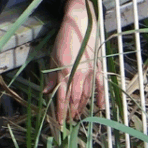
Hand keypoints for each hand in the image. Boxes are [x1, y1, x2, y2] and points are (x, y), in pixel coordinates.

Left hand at [45, 0, 105, 123]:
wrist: (80, 24)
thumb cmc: (64, 40)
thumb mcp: (53, 57)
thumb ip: (52, 76)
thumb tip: (47, 91)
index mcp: (65, 72)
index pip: (62, 98)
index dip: (60, 112)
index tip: (60, 123)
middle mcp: (78, 75)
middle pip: (75, 100)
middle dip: (71, 112)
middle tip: (69, 122)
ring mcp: (90, 72)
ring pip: (86, 95)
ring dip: (82, 107)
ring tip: (78, 116)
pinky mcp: (98, 68)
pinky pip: (100, 86)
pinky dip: (100, 97)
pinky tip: (100, 108)